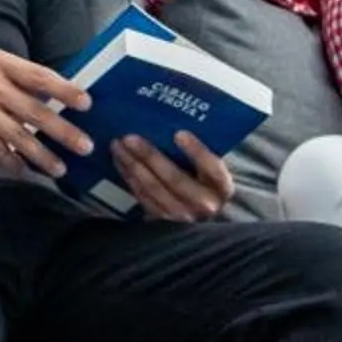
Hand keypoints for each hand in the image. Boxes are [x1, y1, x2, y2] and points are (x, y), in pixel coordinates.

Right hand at [0, 46, 92, 180]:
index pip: (41, 76)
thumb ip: (8, 71)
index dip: (65, 91)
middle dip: (64, 131)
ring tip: (60, 169)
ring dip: (42, 155)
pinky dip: (11, 162)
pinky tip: (23, 172)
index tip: (86, 103)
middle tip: (86, 146)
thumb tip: (38, 88)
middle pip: (37, 111)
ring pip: (20, 135)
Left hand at [113, 129, 232, 221]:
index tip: (179, 133)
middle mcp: (205, 205)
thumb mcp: (211, 167)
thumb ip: (200, 150)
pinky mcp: (163, 220)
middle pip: (175, 179)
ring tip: (118, 145)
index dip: (196, 151)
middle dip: (150, 156)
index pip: (213, 168)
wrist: (202, 210)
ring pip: (153, 189)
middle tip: (130, 137)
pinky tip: (120, 161)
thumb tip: (173, 121)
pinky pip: (142, 197)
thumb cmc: (205, 179)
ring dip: (133, 165)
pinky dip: (129, 178)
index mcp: (222, 187)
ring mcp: (183, 216)